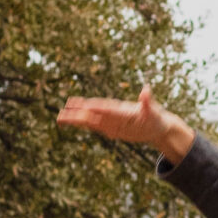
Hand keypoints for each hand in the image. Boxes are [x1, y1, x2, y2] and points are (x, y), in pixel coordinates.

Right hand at [58, 89, 194, 162]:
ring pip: (89, 119)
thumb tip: (146, 89)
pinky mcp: (111, 128)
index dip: (93, 106)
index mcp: (121, 109)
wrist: (158, 126)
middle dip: (77, 113)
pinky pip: (95, 126)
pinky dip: (83, 124)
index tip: (79, 105)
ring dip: (75, 119)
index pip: (104, 107)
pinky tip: (72, 122)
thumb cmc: (156, 118)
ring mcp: (110, 121)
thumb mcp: (153, 112)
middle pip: (92, 112)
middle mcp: (112, 113)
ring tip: (59, 118)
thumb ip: (147, 102)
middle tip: (61, 112)